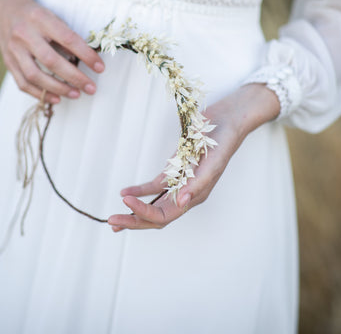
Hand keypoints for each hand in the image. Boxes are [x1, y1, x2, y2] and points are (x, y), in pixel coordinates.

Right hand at [0, 0, 104, 103]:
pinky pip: (23, 83)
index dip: (86, 55)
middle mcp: (24, 34)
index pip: (68, 39)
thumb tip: (86, 60)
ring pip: (35, 75)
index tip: (100, 68)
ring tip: (76, 94)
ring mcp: (13, 49)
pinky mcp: (8, 61)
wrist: (6, 9)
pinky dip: (40, 94)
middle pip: (51, 61)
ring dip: (58, 88)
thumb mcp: (53, 17)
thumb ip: (67, 37)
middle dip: (74, 77)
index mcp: (40, 18)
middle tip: (91, 88)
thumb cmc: (37, 16)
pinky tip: (56, 98)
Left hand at [107, 84, 279, 231]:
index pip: (165, 214)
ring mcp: (180, 183)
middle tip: (113, 222)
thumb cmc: (223, 141)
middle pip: (157, 215)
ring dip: (135, 211)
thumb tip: (180, 204)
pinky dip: (140, 191)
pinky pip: (154, 187)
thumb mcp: (213, 163)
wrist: (227, 119)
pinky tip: (125, 192)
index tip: (126, 202)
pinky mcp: (175, 170)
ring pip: (154, 205)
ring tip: (115, 218)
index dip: (144, 213)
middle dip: (134, 220)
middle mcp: (186, 194)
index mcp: (195, 196)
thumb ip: (197, 184)